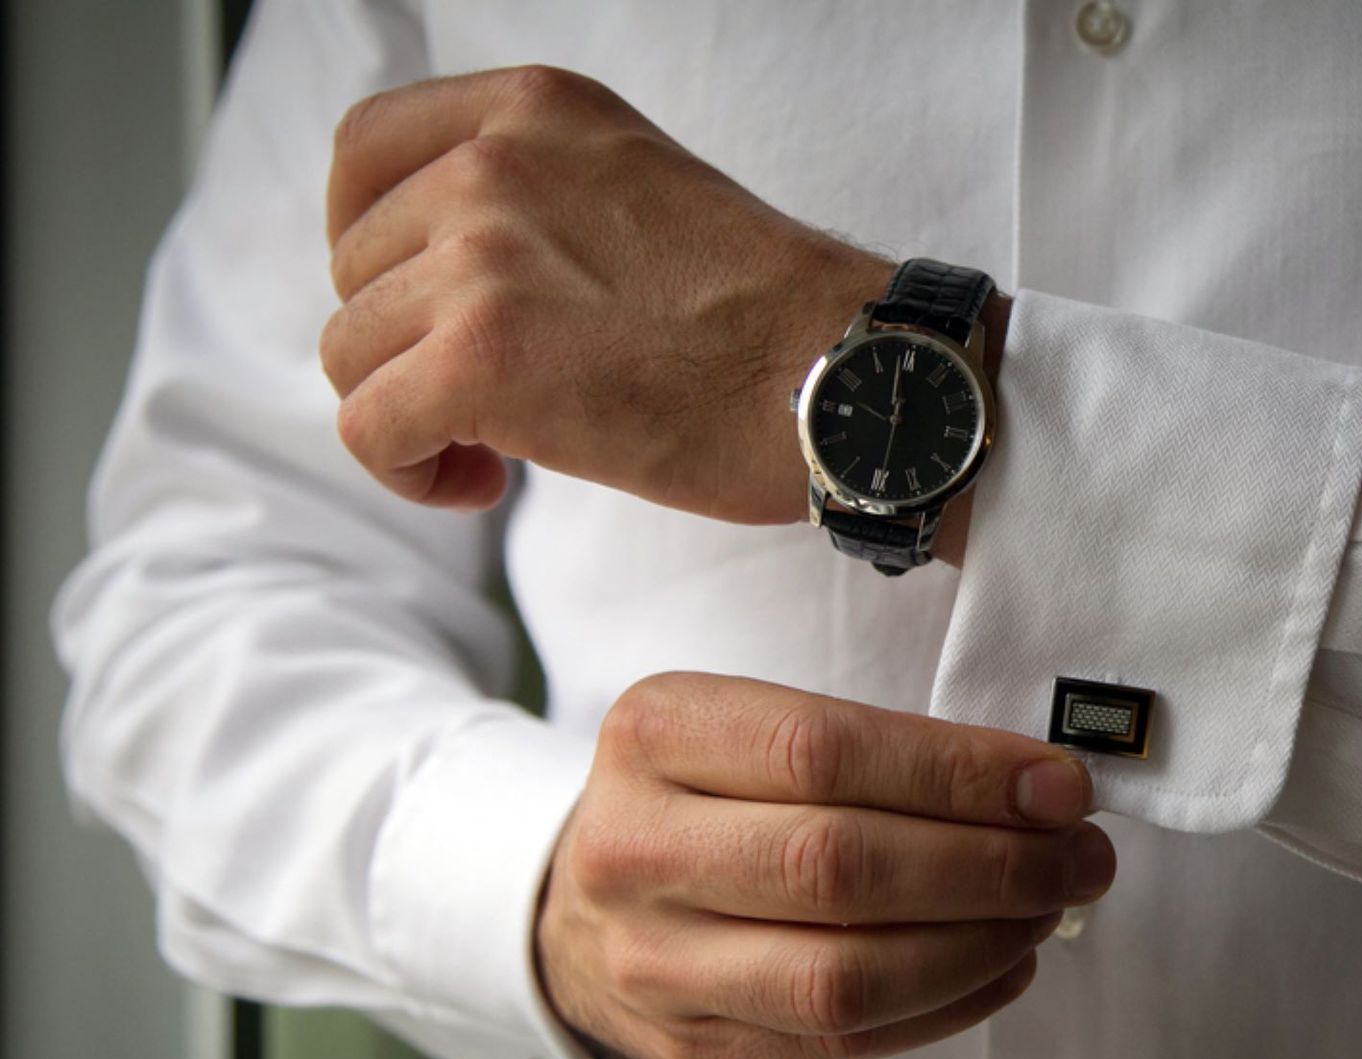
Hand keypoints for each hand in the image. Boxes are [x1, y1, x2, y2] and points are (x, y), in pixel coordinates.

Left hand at [319, 65, 891, 521]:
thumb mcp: (636, 185)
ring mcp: (480, 259)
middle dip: (402, 343)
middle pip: (354, 270)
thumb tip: (439, 277)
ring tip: (494, 450)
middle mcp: (493, 164)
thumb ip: (534, 197)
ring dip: (409, 414)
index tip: (410, 300)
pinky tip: (477, 481)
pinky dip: (407, 470)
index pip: (363, 150)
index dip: (363, 238)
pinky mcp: (479, 362)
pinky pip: (369, 430)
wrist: (842, 373)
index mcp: (534, 107)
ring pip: (351, 354)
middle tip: (488, 398)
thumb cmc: (766, 311)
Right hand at [535, 671, 1113, 1058]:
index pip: (824, 750)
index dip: (958, 772)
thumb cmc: (696, 797)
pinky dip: (949, 1006)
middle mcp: (636, 849)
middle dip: (991, 865)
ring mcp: (655, 963)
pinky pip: (842, 1044)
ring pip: (843, 976)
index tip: (1058, 785)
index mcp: (655, 736)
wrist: (573, 904)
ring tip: (1049, 912)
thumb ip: (870, 748)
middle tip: (1080, 858)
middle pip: (839, 867)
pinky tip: (1004, 966)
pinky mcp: (695, 1049)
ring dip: (981, 945)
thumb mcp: (742, 726)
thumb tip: (1038, 790)